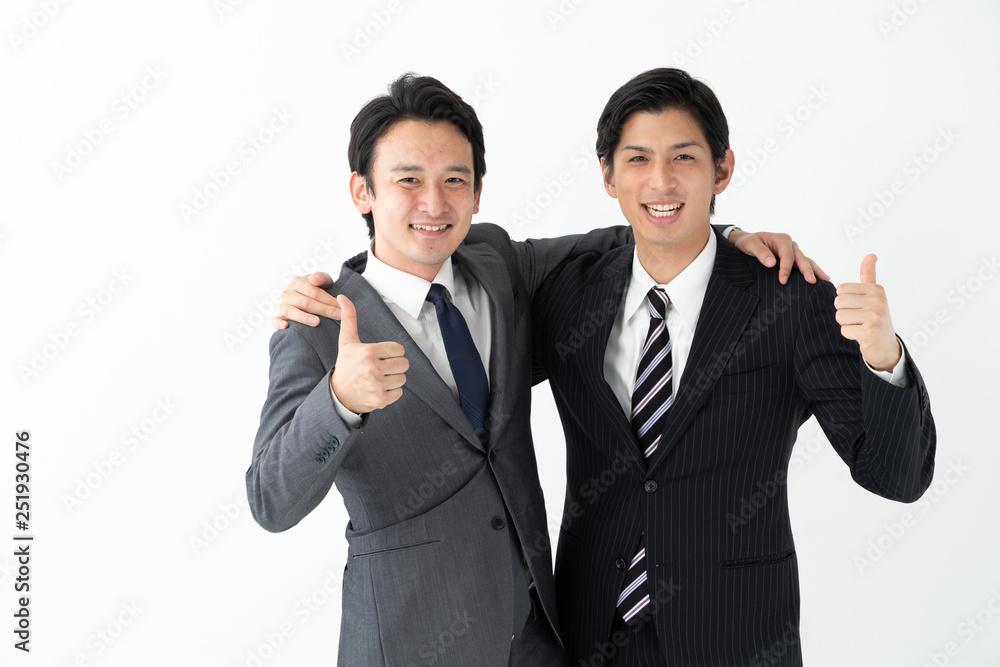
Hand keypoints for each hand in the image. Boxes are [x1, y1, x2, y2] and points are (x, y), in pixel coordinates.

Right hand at [272, 272, 338, 329]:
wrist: (311, 299)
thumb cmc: (319, 289)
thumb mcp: (323, 280)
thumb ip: (321, 277)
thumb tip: (313, 280)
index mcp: (297, 282)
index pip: (314, 292)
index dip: (328, 299)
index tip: (340, 307)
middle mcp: (288, 293)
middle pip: (306, 302)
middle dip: (323, 309)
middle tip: (337, 316)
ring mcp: (283, 305)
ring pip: (291, 311)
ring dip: (304, 317)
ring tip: (317, 322)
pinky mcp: (280, 316)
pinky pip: (275, 320)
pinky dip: (278, 323)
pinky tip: (286, 326)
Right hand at [331, 295, 408, 412]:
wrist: (338, 395)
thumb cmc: (346, 365)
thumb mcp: (347, 341)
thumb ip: (349, 318)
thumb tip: (342, 297)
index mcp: (368, 352)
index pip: (399, 349)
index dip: (392, 352)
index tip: (381, 356)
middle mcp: (373, 369)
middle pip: (404, 364)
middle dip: (395, 365)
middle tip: (381, 367)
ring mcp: (377, 385)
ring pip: (403, 378)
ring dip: (394, 378)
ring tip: (379, 378)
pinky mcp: (381, 400)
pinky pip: (400, 392)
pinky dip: (392, 392)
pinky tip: (379, 388)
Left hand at [730, 230, 829, 284]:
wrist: (747, 241)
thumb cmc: (748, 242)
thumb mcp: (750, 244)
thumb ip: (760, 252)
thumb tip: (772, 263)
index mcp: (782, 239)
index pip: (787, 256)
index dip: (786, 269)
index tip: (782, 281)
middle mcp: (790, 244)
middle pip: (801, 258)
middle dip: (807, 270)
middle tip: (812, 282)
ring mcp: (793, 251)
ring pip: (806, 261)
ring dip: (815, 270)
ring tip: (825, 280)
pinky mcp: (793, 258)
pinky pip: (804, 264)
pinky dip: (812, 270)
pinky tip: (820, 277)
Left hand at [835, 254, 900, 371]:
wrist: (886, 346)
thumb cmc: (875, 318)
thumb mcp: (874, 295)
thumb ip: (868, 275)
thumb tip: (871, 254)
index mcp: (876, 289)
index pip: (841, 289)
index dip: (844, 301)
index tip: (858, 307)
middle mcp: (878, 300)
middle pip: (838, 302)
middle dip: (844, 313)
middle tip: (859, 319)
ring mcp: (875, 316)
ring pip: (840, 316)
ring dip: (846, 324)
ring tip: (860, 325)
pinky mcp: (870, 331)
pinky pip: (844, 330)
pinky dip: (850, 334)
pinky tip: (862, 335)